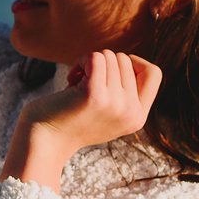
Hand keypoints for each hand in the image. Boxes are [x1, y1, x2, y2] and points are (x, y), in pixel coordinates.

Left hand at [5, 49, 161, 190]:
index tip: (111, 72)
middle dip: (104, 64)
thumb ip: (125, 92)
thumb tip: (131, 60)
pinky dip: (81, 61)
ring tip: (77, 83)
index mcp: (138, 118)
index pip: (154, 73)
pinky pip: (95, 57)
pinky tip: (71, 78)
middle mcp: (131, 112)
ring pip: (110, 56)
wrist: (44, 141)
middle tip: (85, 82)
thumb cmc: (72, 120)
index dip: (134, 63)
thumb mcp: (108, 111)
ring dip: (89, 63)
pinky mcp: (94, 94)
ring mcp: (114, 103)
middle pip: (126, 60)